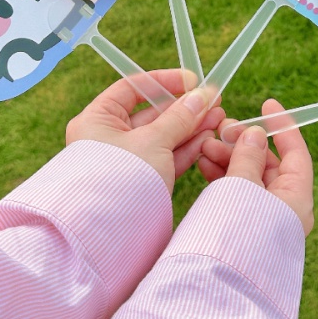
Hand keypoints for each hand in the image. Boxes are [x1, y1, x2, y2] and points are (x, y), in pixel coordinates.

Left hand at [66, 69, 223, 192]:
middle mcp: (107, 138)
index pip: (132, 88)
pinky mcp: (141, 182)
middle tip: (214, 100)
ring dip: (191, 126)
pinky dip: (186, 147)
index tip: (192, 81)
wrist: (108, 237)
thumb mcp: (153, 141)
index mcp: (97, 120)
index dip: (164, 82)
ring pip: (162, 136)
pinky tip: (208, 137)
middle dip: (185, 107)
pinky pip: (165, 158)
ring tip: (219, 117)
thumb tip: (202, 95)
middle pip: (151, 113)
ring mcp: (125, 162)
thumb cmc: (120, 180)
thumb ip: (180, 117)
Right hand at [198, 99, 313, 235]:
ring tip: (205, 145)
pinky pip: (234, 193)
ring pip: (248, 178)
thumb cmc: (233, 236)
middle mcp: (283, 210)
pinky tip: (203, 163)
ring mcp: (260, 220)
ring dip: (228, 157)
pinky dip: (220, 176)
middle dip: (244, 143)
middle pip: (268, 165)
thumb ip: (248, 157)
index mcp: (296, 201)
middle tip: (221, 129)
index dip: (282, 127)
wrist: (214, 289)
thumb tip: (255, 134)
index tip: (267, 105)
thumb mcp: (242, 188)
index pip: (296, 154)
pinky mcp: (240, 228)